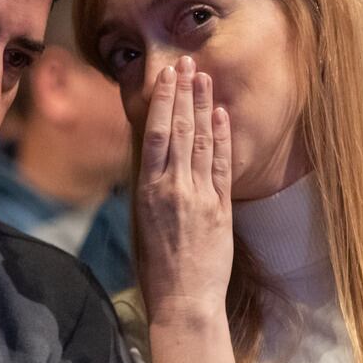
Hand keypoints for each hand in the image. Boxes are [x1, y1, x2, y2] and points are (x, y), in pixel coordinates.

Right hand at [137, 56, 238, 362]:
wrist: (184, 299)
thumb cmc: (157, 267)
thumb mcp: (141, 222)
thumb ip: (148, 188)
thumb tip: (151, 158)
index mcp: (147, 190)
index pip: (154, 134)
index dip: (162, 101)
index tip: (166, 77)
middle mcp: (171, 187)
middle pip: (177, 129)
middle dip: (183, 94)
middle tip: (187, 62)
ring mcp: (197, 195)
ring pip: (199, 140)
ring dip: (202, 106)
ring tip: (204, 77)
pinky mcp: (220, 207)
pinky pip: (220, 164)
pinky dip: (220, 137)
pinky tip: (220, 114)